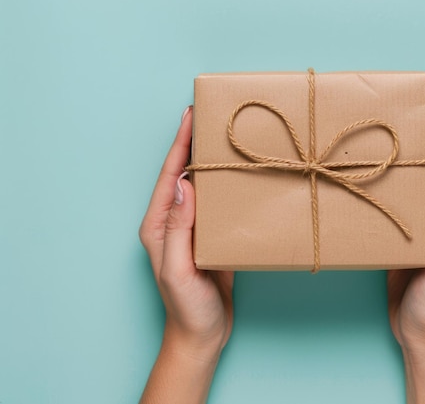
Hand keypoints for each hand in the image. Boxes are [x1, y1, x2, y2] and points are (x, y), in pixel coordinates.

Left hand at [139, 106, 233, 403]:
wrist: (202, 334)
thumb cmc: (187, 307)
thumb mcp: (179, 269)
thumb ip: (179, 227)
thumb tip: (184, 183)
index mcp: (160, 225)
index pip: (170, 176)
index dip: (179, 144)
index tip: (189, 115)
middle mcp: (174, 221)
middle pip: (185, 174)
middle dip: (194, 144)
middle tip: (211, 116)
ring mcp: (194, 228)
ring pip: (204, 186)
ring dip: (213, 162)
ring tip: (227, 137)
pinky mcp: (212, 237)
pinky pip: (219, 205)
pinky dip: (228, 186)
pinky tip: (240, 175)